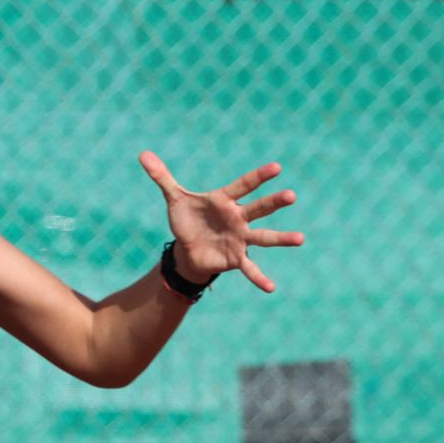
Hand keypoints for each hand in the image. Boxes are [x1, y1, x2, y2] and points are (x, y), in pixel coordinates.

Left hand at [139, 151, 303, 292]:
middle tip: (291, 195)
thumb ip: (162, 177)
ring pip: (263, 237)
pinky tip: (271, 288)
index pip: (244, 185)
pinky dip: (259, 278)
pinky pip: (250, 269)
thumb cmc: (188, 219)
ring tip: (300, 238)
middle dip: (274, 202)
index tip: (276, 167)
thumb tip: (143, 154)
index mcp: (225, 200)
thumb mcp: (174, 199)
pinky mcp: (236, 258)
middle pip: (259, 208)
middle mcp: (238, 218)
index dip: (258, 177)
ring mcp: (240, 238)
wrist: (187, 248)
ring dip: (281, 238)